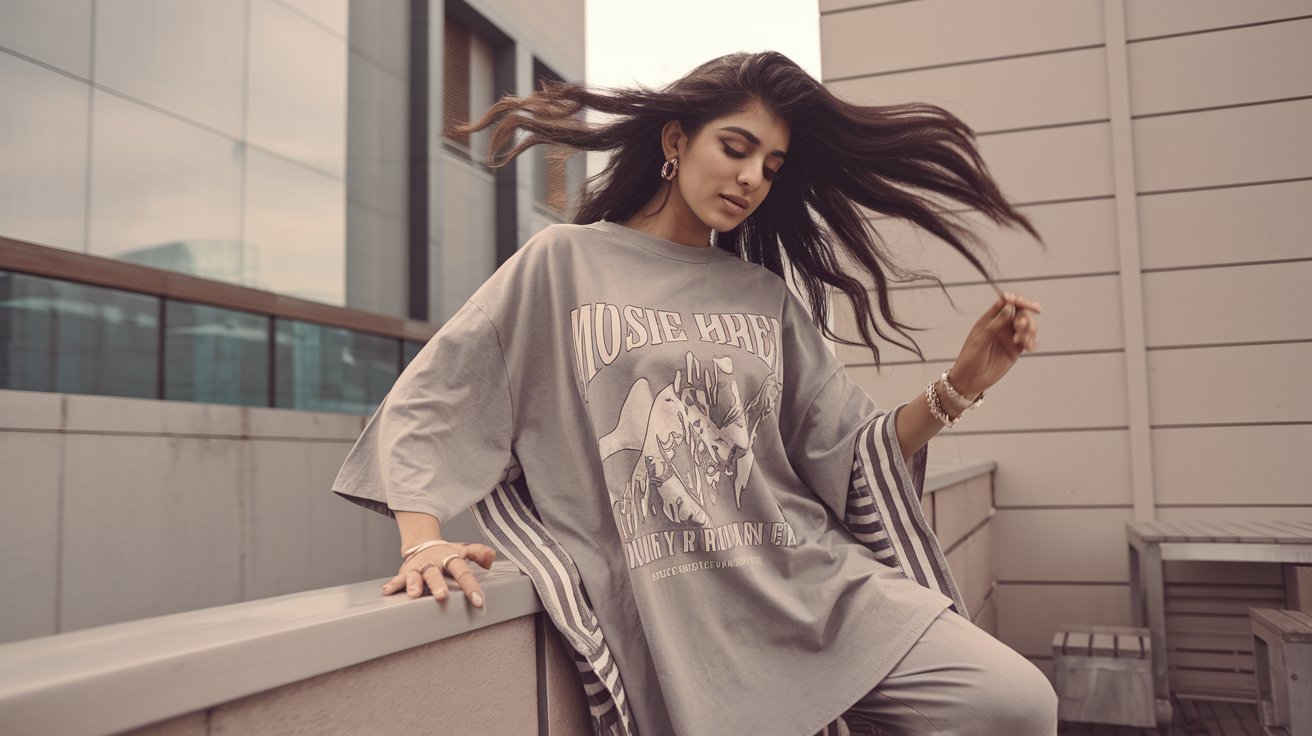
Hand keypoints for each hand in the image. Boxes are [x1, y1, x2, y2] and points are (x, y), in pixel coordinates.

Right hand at [382, 541, 496, 607]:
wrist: (424, 545)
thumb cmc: (448, 554)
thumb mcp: (464, 551)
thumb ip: (478, 553)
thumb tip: (491, 557)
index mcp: (450, 558)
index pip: (462, 571)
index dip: (470, 586)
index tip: (478, 601)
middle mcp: (433, 563)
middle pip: (436, 574)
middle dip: (438, 585)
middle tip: (441, 596)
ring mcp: (418, 568)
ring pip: (416, 576)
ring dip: (414, 584)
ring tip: (414, 594)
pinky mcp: (405, 572)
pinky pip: (398, 579)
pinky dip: (393, 585)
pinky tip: (387, 591)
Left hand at [947, 292, 1041, 397]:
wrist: (970, 381)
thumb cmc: (970, 359)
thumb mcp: (981, 340)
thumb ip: (996, 324)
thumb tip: (1010, 307)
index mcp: (990, 319)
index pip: (1007, 303)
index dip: (1018, 300)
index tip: (1027, 305)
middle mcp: (1001, 326)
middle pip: (1021, 313)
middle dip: (1025, 318)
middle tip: (1020, 327)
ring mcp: (1009, 337)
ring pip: (1028, 326)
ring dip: (1030, 330)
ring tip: (1023, 342)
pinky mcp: (1016, 350)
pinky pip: (1029, 341)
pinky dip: (1032, 342)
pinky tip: (1029, 348)